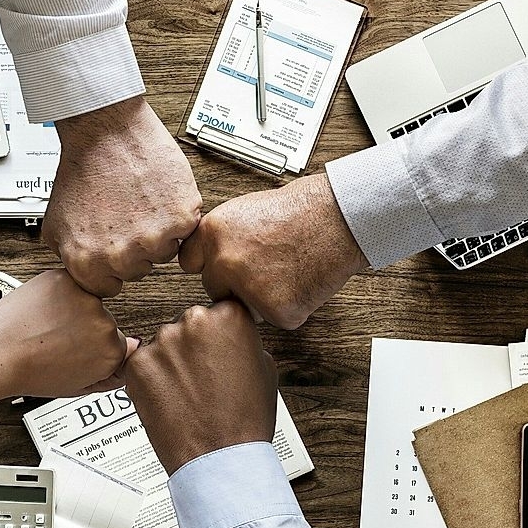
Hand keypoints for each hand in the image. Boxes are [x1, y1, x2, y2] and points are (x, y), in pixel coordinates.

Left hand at [0, 270, 136, 399]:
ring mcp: (85, 299)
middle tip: (56, 341)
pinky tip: (42, 311)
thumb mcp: (76, 386)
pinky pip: (70, 283)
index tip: (77, 351)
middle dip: (84, 327)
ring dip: (71, 308)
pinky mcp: (66, 280)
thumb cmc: (28, 373)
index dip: (93, 348)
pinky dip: (57, 293)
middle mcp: (104, 323)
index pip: (117, 343)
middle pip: (104, 320)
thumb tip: (130, 354)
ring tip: (46, 326)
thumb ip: (110, 374)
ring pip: (87, 301)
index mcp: (111, 352)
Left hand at [45, 96, 202, 296]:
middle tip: (125, 216)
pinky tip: (157, 195)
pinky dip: (176, 215)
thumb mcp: (56, 224)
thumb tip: (83, 275)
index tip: (112, 246)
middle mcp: (120, 256)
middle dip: (133, 248)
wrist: (106, 132)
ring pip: (164, 253)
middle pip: (138, 271)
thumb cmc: (83, 169)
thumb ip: (70, 258)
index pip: (108, 288)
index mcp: (88, 263)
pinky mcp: (181, 219)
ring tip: (140, 203)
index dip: (111, 266)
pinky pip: (185, 231)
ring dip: (157, 233)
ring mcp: (153, 239)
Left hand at [117, 300, 276, 474]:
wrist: (220, 459)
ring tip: (187, 394)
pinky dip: (150, 380)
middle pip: (188, 325)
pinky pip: (141, 364)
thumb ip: (244, 342)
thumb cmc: (244, 420)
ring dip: (170, 363)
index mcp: (229, 316)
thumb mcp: (265, 368)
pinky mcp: (137, 364)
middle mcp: (194, 321)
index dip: (217, 336)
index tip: (217, 351)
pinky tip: (169, 399)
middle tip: (202, 378)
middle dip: (192, 347)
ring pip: (163, 344)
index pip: (218, 311)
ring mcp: (162, 342)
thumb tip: (231, 337)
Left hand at [178, 174, 368, 328]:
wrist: (338, 218)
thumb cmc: (299, 210)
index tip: (220, 266)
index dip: (209, 265)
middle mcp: (225, 262)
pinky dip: (291, 306)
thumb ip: (221, 238)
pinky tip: (302, 281)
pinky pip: (276, 317)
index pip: (189, 264)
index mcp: (212, 234)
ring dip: (261, 298)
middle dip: (234, 284)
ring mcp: (249, 289)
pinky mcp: (277, 311)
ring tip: (287, 269)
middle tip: (265, 267)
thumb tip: (207, 258)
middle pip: (215, 288)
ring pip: (244, 307)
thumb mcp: (244, 211)